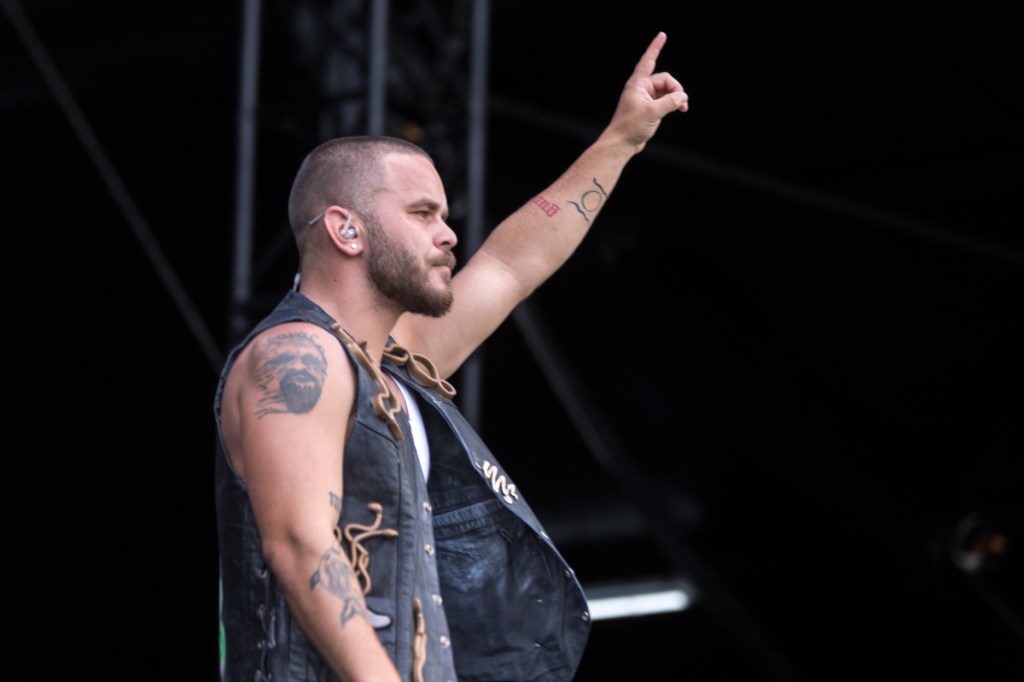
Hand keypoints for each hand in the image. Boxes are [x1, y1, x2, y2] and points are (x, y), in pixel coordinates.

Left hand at [606, 31, 687, 151]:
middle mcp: (641, 89)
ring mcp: (645, 98)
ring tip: (683, 108)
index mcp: (637, 84)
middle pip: (665, 80)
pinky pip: (665, 100)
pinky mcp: (649, 108)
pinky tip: (680, 109)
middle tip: (682, 102)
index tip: (662, 35)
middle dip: (676, 89)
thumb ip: (670, 102)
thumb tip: (683, 96)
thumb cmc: (631, 127)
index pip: (648, 61)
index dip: (655, 47)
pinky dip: (673, 103)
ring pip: (667, 91)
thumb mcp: (652, 113)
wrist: (621, 144)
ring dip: (676, 97)